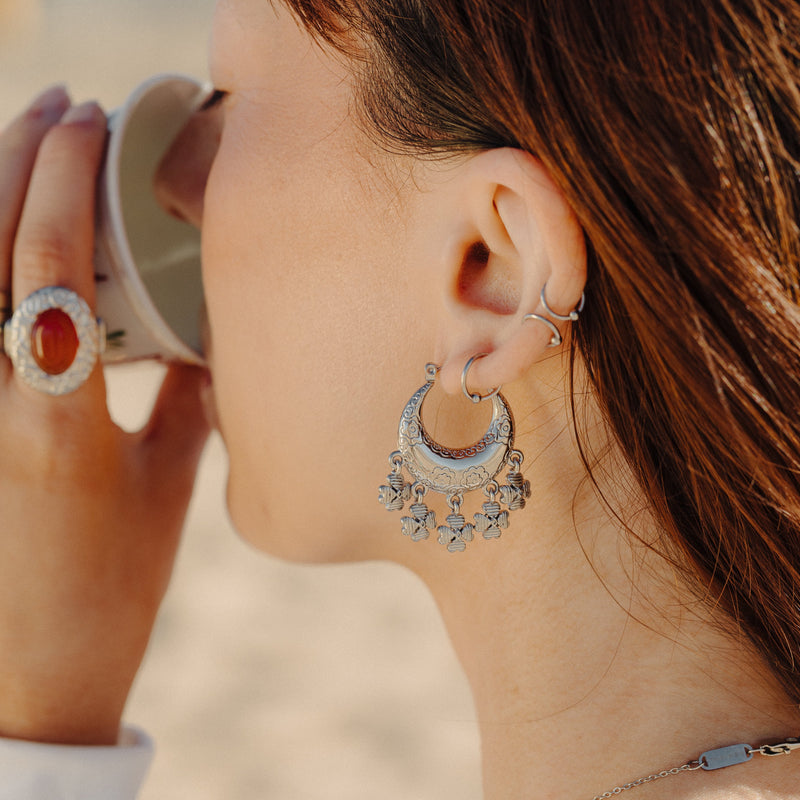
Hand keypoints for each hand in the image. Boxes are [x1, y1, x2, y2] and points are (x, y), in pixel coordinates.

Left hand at [0, 87, 209, 743]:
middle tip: (59, 109)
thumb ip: (187, 401)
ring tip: (25, 146)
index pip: (48, 271)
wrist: (29, 671)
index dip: (65, 182)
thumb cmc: (112, 588)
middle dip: (15, 160)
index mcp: (58, 428)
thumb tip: (206, 336)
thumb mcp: (167, 489)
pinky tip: (7, 240)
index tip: (93, 125)